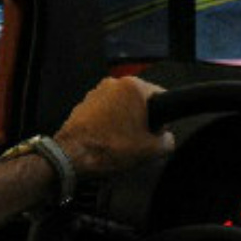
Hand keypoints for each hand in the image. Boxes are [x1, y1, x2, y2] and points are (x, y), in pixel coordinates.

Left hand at [54, 77, 174, 177]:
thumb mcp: (151, 150)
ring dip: (124, 121)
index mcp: (133, 87)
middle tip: (139, 141)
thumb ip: (168, 141)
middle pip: (140, 101)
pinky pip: (105, 112)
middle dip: (142, 120)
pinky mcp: (83, 104)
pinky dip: (108, 124)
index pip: (161, 97)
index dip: (164, 118)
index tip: (157, 133)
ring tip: (121, 143)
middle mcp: (114, 83)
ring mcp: (96, 92)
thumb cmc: (110, 149)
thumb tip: (166, 138)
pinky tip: (107, 141)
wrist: (73, 157)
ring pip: (121, 107)